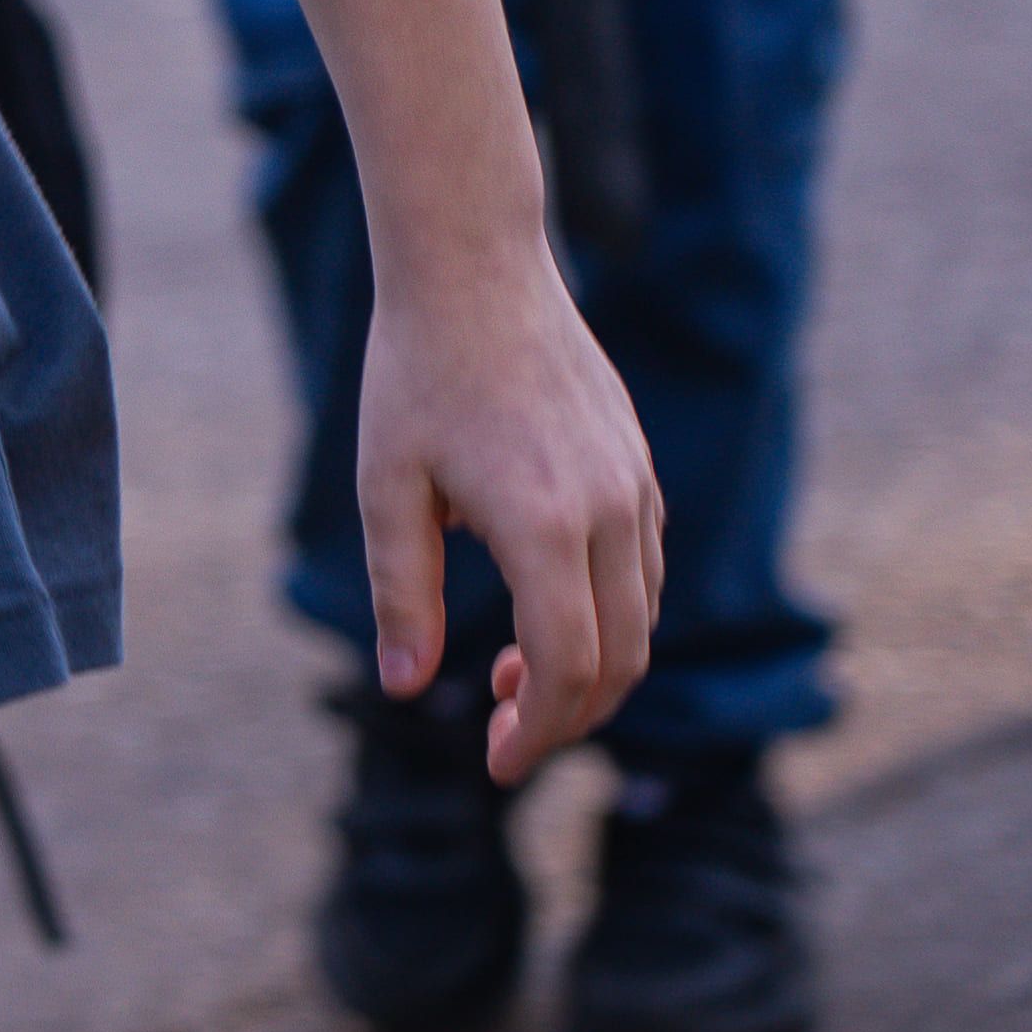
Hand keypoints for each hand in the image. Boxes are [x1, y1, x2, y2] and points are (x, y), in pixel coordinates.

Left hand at [351, 240, 665, 783]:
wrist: (473, 269)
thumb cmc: (414, 375)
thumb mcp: (386, 488)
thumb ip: (401, 595)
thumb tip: (403, 689)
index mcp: (541, 522)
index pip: (565, 666)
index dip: (537, 731)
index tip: (496, 763)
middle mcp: (606, 508)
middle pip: (620, 658)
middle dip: (568, 717)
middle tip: (502, 734)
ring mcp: (632, 485)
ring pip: (643, 619)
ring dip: (589, 669)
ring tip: (508, 675)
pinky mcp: (637, 466)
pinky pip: (645, 570)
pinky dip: (611, 618)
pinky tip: (545, 613)